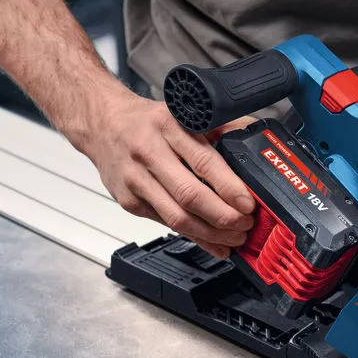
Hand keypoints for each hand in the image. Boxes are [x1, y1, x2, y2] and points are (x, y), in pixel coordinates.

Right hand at [78, 93, 255, 257]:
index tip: (248, 204)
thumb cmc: (147, 121)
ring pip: (178, 218)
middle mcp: (149, 153)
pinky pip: (167, 225)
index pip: (203, 162)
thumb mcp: (183, 114)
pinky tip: (214, 243)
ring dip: (211, 234)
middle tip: (245, 225)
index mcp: (168, 127)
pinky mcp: (130, 202)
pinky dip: (195, 238)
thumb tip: (256, 138)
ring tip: (235, 238)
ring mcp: (136, 181)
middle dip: (224, 217)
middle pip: (190, 195)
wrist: (101, 125)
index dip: (229, 188)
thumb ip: (221, 127)